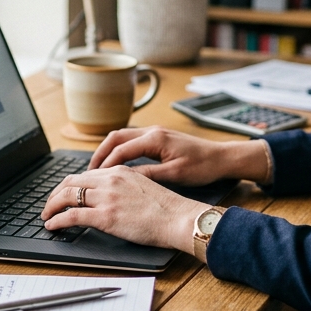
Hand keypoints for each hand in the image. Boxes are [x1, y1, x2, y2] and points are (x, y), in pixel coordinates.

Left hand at [41, 166, 205, 252]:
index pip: (86, 174)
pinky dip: (57, 220)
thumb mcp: (144, 187)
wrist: (179, 218)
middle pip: (71, 181)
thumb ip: (125, 187)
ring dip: (51, 206)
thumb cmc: (168, 209)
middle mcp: (110, 180)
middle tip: (50, 205)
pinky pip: (71, 215)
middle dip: (55, 194)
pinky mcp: (105, 216)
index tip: (64, 194)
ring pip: (67, 196)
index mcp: (120, 171)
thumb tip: (113, 196)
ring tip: (47, 216)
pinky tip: (52, 225)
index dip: (70, 184)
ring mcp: (107, 197)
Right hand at [88, 125, 271, 185]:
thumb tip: (123, 179)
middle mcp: (152, 131)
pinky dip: (119, 150)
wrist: (222, 158)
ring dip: (107, 151)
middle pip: (115, 137)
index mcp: (155, 138)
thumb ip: (148, 175)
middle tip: (87, 173)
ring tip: (97, 170)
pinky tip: (116, 165)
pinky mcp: (159, 137)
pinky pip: (132, 140)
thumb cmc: (202, 167)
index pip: (120, 149)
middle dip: (99, 154)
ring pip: (122, 137)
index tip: (92, 179)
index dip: (105, 165)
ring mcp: (155, 132)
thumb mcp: (174, 175)